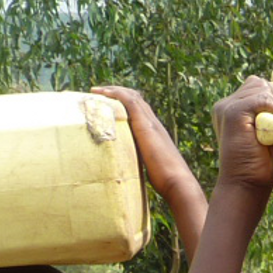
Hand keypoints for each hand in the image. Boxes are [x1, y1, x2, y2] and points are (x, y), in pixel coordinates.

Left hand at [91, 85, 201, 206]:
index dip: (123, 104)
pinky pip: (130, 102)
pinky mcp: (145, 126)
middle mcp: (153, 123)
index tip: (108, 103)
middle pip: (135, 99)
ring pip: (132, 97)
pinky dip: (116, 94)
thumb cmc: (165, 181)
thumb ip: (139, 163)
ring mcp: (150, 123)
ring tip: (96, 90)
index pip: (139, 111)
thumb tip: (127, 172)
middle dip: (116, 94)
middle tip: (98, 93)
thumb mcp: (148, 168)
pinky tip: (103, 94)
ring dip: (113, 91)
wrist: (177, 182)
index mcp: (154, 133)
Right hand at [212, 76, 272, 192]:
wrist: (246, 186)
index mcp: (235, 108)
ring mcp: (226, 107)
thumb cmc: (262, 166)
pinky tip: (268, 129)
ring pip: (261, 87)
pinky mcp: (231, 112)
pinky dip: (272, 110)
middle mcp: (228, 105)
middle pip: (261, 83)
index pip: (261, 86)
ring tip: (269, 133)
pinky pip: (260, 97)